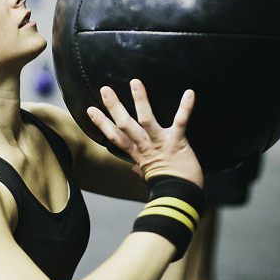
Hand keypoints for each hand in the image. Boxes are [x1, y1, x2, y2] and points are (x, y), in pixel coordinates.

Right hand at [86, 79, 202, 187]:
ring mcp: (160, 143)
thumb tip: (137, 169)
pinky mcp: (177, 142)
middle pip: (125, 125)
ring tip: (135, 82)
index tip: (90, 109)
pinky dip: (185, 107)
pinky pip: (180, 122)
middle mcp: (145, 146)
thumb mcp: (150, 176)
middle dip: (114, 107)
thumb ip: (142, 168)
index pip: (115, 136)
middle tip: (104, 89)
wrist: (180, 197)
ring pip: (146, 119)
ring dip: (140, 100)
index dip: (102, 123)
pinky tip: (189, 93)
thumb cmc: (168, 186)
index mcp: (138, 153)